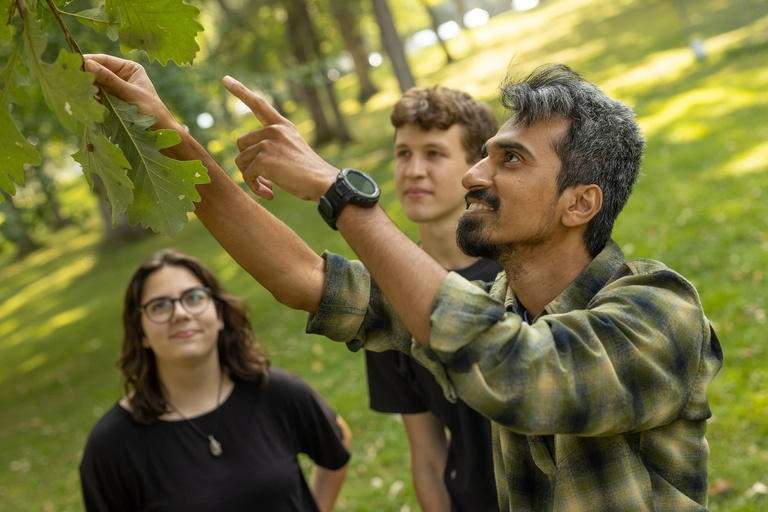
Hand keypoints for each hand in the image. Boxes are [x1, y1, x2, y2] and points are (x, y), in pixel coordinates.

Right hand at [83, 54, 176, 129]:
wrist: (161, 132)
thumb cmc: (151, 110)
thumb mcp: (130, 93)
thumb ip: (109, 80)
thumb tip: (87, 64)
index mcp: (129, 68)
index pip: (104, 60)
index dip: (89, 61)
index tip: (75, 64)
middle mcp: (120, 76)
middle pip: (97, 72)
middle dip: (86, 76)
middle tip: (73, 79)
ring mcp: (114, 90)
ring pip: (95, 86)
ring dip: (87, 89)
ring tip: (78, 91)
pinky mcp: (110, 104)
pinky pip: (97, 98)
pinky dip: (91, 99)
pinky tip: (85, 101)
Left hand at [222, 76, 338, 201]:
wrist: (323, 182)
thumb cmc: (310, 173)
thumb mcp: (293, 149)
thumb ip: (273, 146)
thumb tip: (248, 161)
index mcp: (282, 126)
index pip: (259, 104)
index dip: (240, 91)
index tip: (225, 79)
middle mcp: (274, 130)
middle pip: (242, 144)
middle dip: (248, 163)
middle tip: (263, 179)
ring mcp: (268, 143)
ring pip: (242, 161)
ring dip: (251, 177)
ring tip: (268, 187)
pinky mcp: (264, 159)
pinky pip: (247, 175)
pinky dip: (254, 187)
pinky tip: (270, 193)